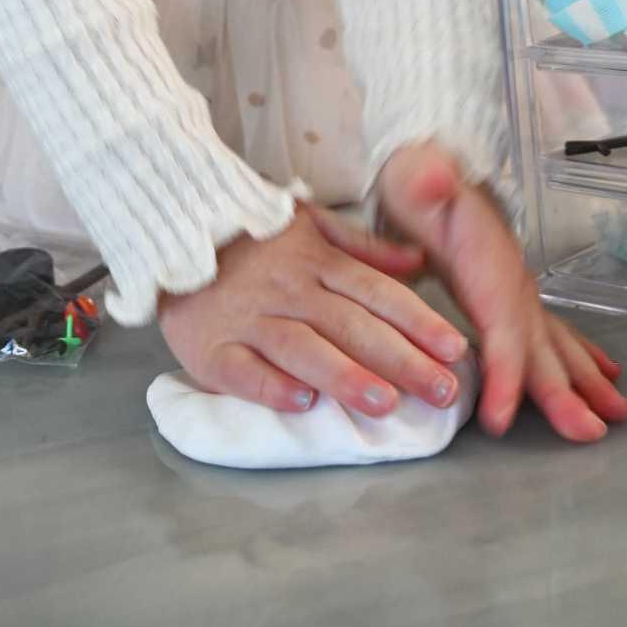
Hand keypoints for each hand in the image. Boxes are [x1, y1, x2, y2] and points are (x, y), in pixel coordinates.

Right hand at [158, 203, 471, 417]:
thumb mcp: (309, 223)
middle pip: (350, 325)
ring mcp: (249, 318)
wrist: (172, 230)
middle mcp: (288, 289)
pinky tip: (301, 403)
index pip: (376, 292)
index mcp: (315, 260)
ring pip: (303, 347)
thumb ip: (365, 247)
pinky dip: (271, 386)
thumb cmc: (249, 235)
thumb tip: (418, 261)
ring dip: (346, 375)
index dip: (417, 320)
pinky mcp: (212, 347)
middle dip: (400, 359)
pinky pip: (243, 369)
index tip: (454, 347)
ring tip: (386, 403)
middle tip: (442, 389)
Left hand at [377, 142, 626, 443]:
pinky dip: (580, 357)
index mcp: (485, 263)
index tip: (499, 418)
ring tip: (616, 416)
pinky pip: (552, 332)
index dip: (504, 371)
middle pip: (537, 344)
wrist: (424, 168)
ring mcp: (516, 289)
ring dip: (584, 382)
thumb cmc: (413, 179)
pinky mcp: (511, 295)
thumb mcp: (411, 175)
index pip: (500, 325)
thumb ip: (424, 179)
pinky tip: (605, 377)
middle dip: (563, 392)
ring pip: (553, 343)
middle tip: (589, 433)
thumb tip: (434, 178)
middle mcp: (511, 280)